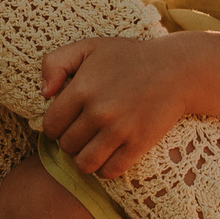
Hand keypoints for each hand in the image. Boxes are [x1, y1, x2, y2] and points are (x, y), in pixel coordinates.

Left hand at [38, 36, 190, 179]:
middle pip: (66, 146)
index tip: (65, 121)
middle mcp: (98, 112)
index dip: (54, 126)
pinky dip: (104, 169)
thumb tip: (44, 94)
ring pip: (84, 164)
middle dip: (68, 141)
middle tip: (80, 132)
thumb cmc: (127, 57)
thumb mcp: (87, 47)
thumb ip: (55, 63)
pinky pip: (110, 171)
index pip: (50, 125)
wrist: (175, 70)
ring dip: (83, 159)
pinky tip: (107, 156)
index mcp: (81, 89)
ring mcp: (119, 130)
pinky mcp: (139, 144)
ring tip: (90, 147)